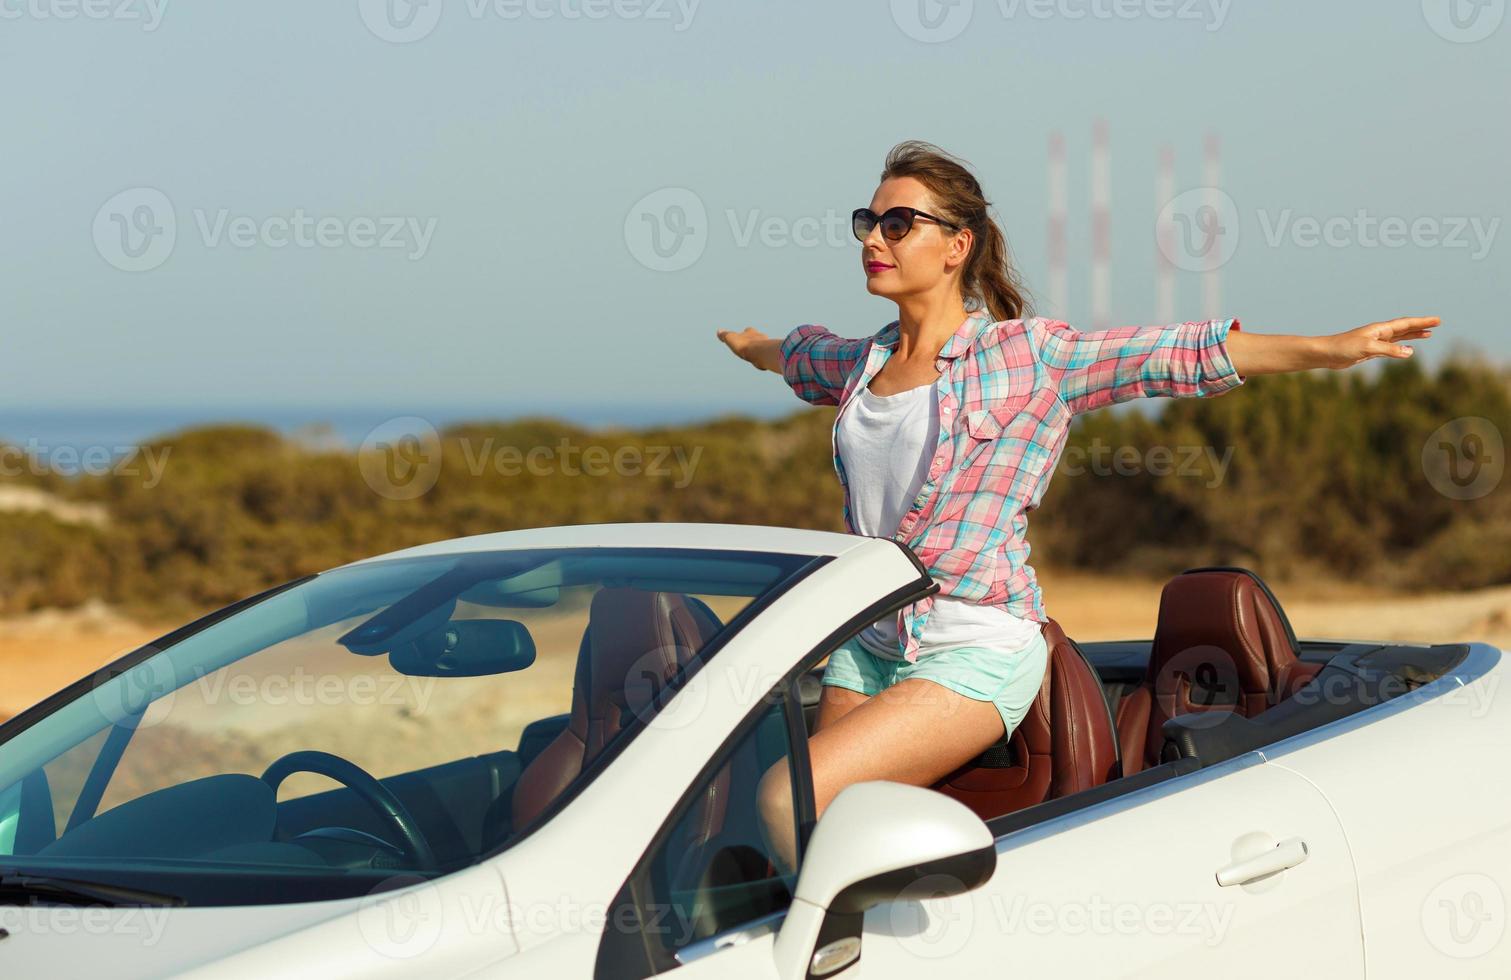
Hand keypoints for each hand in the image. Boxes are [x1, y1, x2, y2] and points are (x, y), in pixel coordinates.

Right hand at [716, 327, 781, 372]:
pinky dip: (764, 358)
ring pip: (764, 346)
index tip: (743, 336)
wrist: (760, 353)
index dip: (745, 334)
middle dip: (754, 341)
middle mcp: (760, 337)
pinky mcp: (771, 355)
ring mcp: (767, 345)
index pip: (748, 331)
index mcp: (751, 332)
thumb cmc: (745, 345)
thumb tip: (718, 331)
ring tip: (756, 355)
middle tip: (751, 346)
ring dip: (760, 350)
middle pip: (757, 337)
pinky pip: (767, 355)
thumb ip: (725, 335)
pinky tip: (761, 362)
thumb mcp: (731, 339)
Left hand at [1321, 316, 1438, 369]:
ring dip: (1413, 335)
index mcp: (1380, 329)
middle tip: (1437, 323)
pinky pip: (1391, 348)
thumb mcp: (1368, 348)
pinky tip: (1406, 349)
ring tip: (1428, 334)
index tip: (1437, 320)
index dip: (1422, 322)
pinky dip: (1401, 347)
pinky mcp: (1370, 351)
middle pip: (1405, 327)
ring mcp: (1375, 342)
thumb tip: (1410, 352)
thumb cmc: (1344, 348)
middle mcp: (1379, 333)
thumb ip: (1389, 350)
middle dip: (1421, 325)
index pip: (1406, 323)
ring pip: (1399, 337)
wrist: (1326, 354)